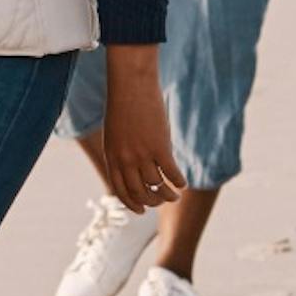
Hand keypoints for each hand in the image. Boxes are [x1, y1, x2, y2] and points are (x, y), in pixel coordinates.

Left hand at [93, 44, 186, 207]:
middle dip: (152, 202)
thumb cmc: (123, 106)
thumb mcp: (115, 134)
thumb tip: (133, 172)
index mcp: (113, 157)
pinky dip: (178, 181)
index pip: (121, 191)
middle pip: (140, 193)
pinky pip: (171, 173)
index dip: (132, 204)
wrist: (131, 86)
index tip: (142, 210)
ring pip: (157, 187)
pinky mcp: (160, 147)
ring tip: (174, 195)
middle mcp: (126, 160)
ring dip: (167, 195)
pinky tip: (182, 183)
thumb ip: (121, 154)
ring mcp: (143, 155)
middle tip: (161, 201)